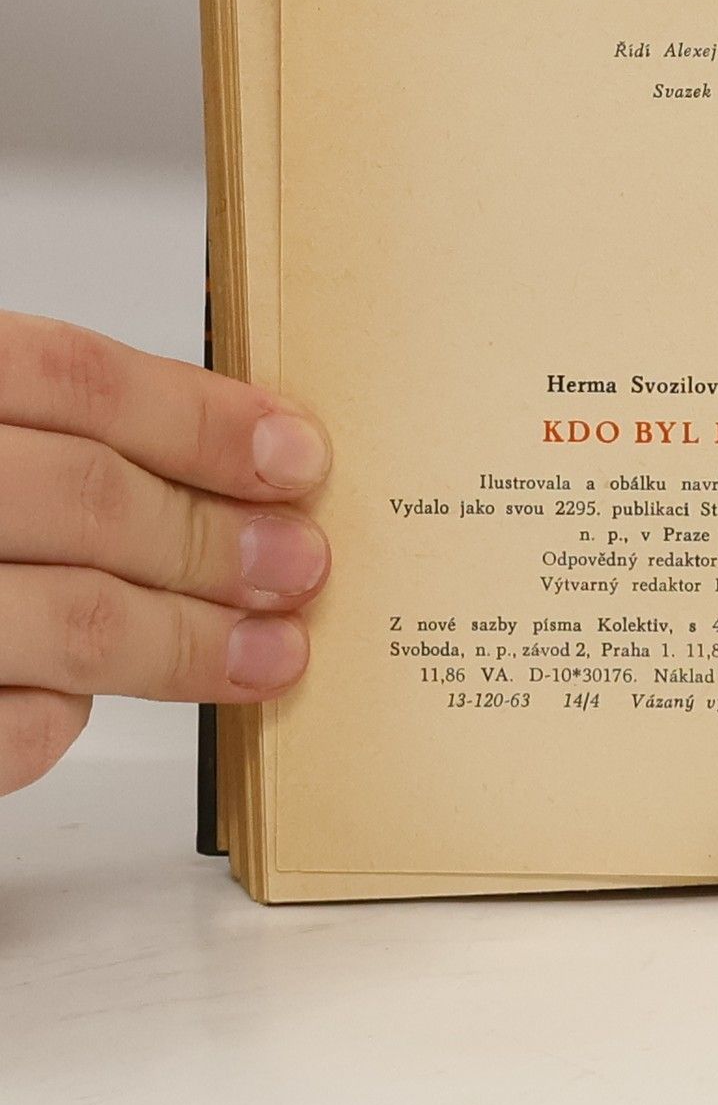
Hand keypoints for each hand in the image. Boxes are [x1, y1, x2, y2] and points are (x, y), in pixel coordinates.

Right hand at [0, 313, 329, 796]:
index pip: (70, 379)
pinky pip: (10, 725)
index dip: (200, 418)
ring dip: (189, 642)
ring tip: (270, 652)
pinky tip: (96, 704)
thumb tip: (222, 458)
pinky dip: (64, 716)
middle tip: (301, 564)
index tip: (295, 457)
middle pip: (89, 500)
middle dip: (219, 539)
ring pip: (71, 618)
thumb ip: (39, 435)